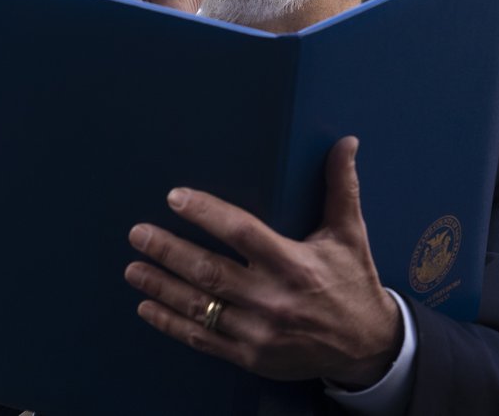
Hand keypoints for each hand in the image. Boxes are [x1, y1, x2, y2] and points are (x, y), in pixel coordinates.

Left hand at [124, 137, 401, 386]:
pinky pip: (202, 339)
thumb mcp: (350, 233)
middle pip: (209, 271)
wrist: (365, 344)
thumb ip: (341, 187)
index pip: (241, 233)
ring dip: (161, 286)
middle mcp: (273, 298)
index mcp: (295, 264)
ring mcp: (258, 331)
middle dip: (168, 251)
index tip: (176, 198)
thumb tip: (346, 142)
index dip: (206, 214)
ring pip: (199, 306)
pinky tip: (148, 306)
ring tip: (133, 268)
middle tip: (138, 233)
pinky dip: (171, 323)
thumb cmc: (353, 280)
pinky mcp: (250, 356)